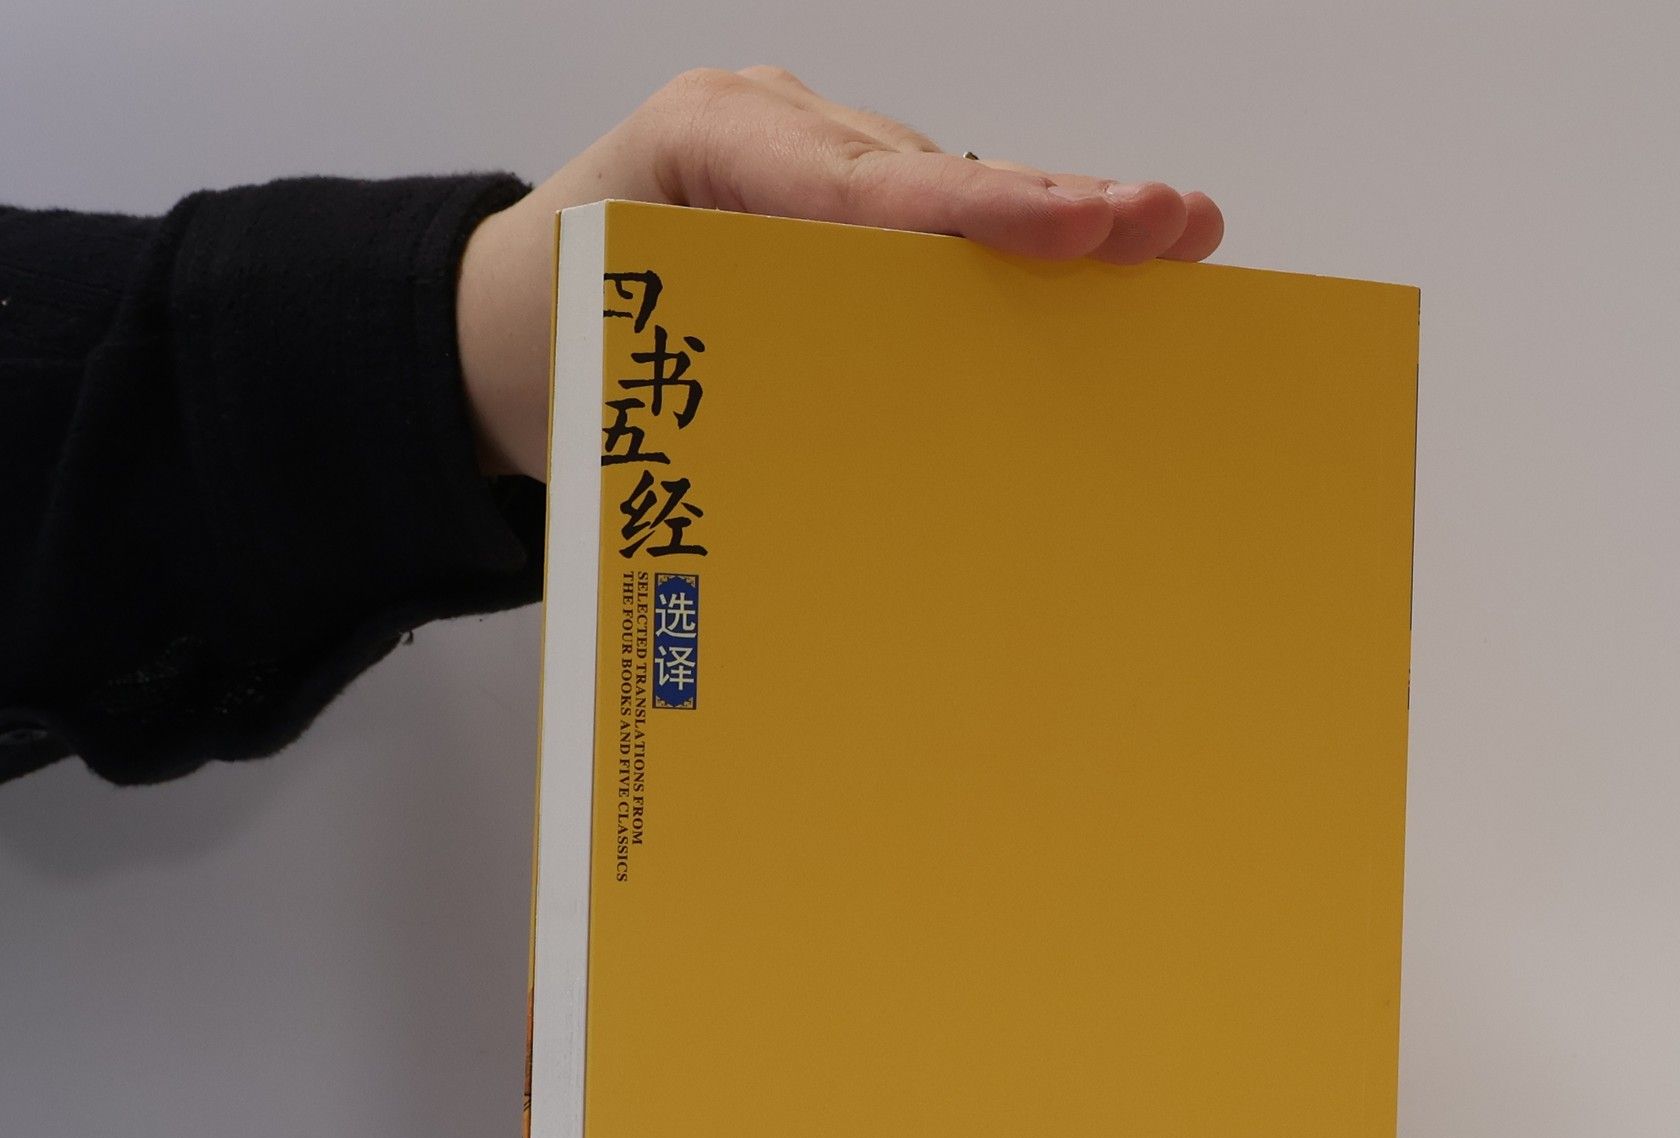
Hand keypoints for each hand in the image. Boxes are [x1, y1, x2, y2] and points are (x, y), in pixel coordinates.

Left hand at [456, 65, 1226, 477]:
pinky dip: (1012, 250)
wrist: (502, 325)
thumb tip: (869, 455)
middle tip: (1168, 222)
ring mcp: (808, 156)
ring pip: (947, 194)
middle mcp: (771, 131)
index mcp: (705, 144)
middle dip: (1054, 204)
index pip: (860, 185)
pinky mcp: (832, 202)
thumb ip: (718, 373)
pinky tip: (1104, 258)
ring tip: (1166, 234)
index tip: (1074, 234)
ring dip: (1058, 224)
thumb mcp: (611, 365)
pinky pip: (931, 224)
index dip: (977, 212)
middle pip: (933, 175)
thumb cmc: (552, 342)